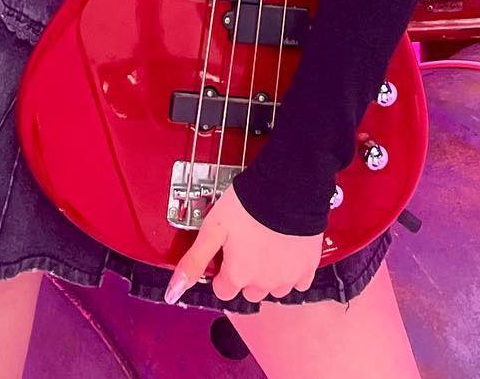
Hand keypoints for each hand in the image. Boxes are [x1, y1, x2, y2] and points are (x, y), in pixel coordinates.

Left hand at [163, 180, 324, 305]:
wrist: (287, 187)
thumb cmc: (247, 204)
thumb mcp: (212, 229)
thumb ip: (194, 261)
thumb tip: (172, 291)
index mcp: (238, 275)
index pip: (223, 290)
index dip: (221, 272)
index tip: (225, 254)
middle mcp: (263, 284)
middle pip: (248, 290)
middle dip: (245, 273)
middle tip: (246, 244)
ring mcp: (287, 278)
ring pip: (273, 288)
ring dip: (268, 274)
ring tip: (265, 244)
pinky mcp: (307, 268)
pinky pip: (298, 282)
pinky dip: (291, 271)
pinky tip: (285, 249)